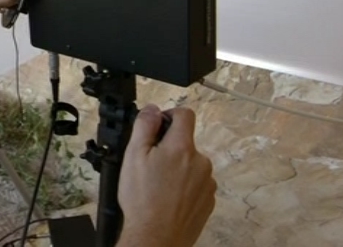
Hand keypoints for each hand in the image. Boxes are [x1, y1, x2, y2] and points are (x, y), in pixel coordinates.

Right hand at [116, 105, 216, 246]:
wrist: (156, 237)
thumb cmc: (143, 200)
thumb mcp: (133, 156)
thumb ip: (144, 126)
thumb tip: (153, 109)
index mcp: (182, 147)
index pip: (185, 114)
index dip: (169, 115)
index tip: (158, 126)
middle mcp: (201, 162)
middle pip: (186, 142)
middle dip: (169, 148)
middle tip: (149, 165)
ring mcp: (207, 182)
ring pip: (191, 164)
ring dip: (177, 168)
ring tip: (158, 185)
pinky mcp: (208, 200)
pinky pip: (197, 183)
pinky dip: (184, 186)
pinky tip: (168, 197)